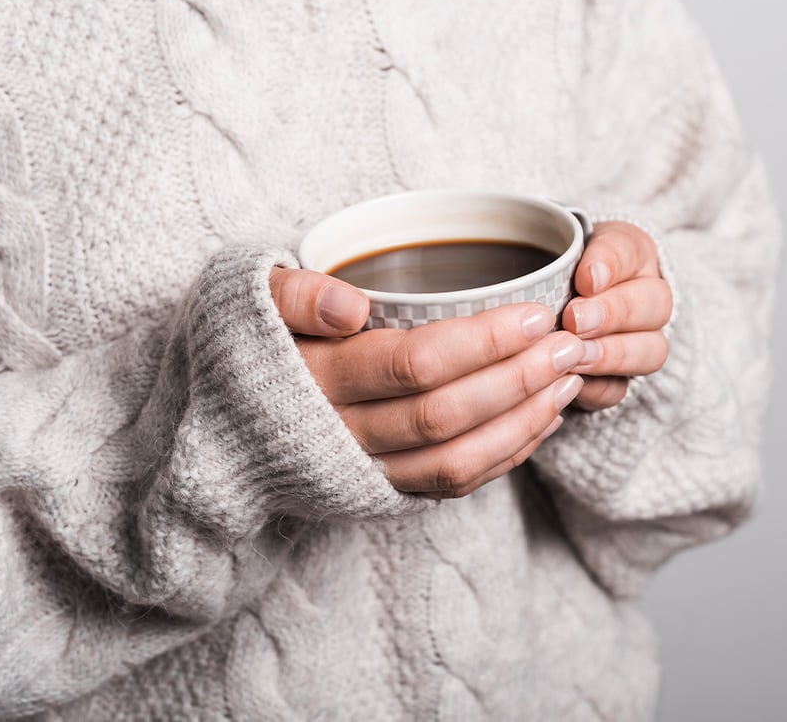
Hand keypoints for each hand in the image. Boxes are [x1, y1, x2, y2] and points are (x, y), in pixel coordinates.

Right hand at [269, 268, 584, 498]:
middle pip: (445, 414)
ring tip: (570, 378)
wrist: (216, 430)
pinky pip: (451, 486)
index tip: (536, 313)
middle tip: (570, 343)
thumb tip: (350, 305)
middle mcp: (339, 434)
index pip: (413, 363)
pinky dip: (505, 456)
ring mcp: (362, 471)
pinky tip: (543, 419)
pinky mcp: (380, 492)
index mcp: (313, 379)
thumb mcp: (246, 300)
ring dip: (523, 421)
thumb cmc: (246, 344)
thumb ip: (292, 293)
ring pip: (455, 460)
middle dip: (517, 378)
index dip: (482, 341)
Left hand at [562, 221, 672, 409]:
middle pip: (655, 304)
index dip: (611, 265)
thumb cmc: (550, 273)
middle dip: (613, 313)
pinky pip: (622, 389)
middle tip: (575, 320)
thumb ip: (555, 261)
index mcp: (631, 253)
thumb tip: (541, 280)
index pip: (631, 251)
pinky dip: (598, 388)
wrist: (546, 306)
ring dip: (612, 354)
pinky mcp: (622, 380)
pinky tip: (572, 382)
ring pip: (652, 350)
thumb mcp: (552, 253)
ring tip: (576, 356)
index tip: (585, 279)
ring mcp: (643, 341)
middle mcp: (648, 296)